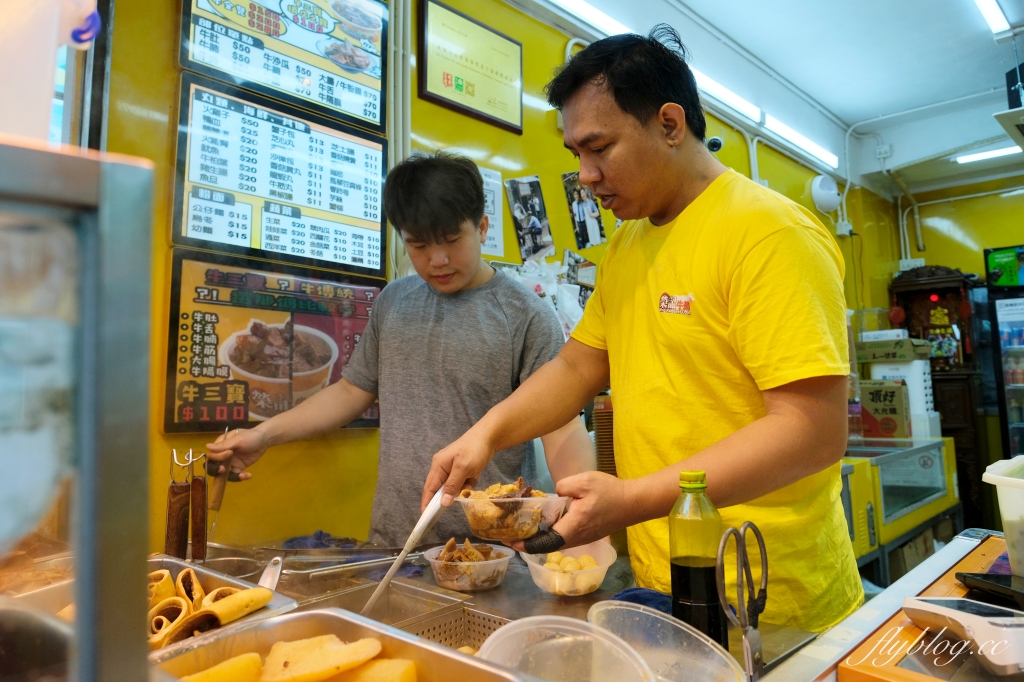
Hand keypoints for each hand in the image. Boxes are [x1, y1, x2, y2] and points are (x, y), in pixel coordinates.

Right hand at [205, 428, 270, 480]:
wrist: (264, 440)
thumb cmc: (250, 436)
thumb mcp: (238, 439)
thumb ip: (224, 445)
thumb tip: (207, 446)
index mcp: (220, 445)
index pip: (211, 455)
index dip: (217, 457)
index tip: (229, 453)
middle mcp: (222, 455)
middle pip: (213, 466)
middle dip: (216, 470)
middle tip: (224, 470)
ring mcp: (230, 462)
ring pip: (223, 474)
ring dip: (231, 476)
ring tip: (241, 475)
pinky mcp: (237, 468)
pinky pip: (234, 475)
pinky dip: (239, 477)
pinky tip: (248, 475)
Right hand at [421, 429, 496, 510]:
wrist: (489, 436)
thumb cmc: (474, 450)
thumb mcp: (463, 468)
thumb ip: (452, 486)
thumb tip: (443, 503)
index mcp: (438, 465)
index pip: (429, 488)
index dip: (427, 503)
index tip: (426, 517)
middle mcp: (442, 467)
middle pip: (442, 489)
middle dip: (453, 492)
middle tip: (463, 488)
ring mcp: (451, 468)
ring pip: (454, 487)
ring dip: (463, 486)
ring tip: (472, 476)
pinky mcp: (461, 469)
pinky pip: (462, 482)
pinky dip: (469, 481)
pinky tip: (475, 474)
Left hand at [508, 471, 636, 551]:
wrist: (634, 502)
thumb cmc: (610, 492)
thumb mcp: (584, 481)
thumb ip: (563, 487)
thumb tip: (553, 495)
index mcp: (572, 526)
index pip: (545, 542)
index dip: (527, 545)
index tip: (511, 542)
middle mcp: (577, 538)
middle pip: (548, 546)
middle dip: (529, 542)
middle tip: (512, 534)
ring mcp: (584, 538)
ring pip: (557, 543)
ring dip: (541, 539)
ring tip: (526, 529)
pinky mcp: (589, 535)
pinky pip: (566, 539)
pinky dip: (552, 535)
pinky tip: (547, 523)